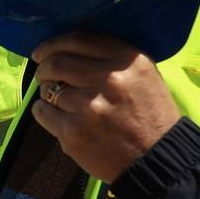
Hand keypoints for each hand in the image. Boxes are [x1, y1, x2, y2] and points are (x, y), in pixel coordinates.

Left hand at [30, 32, 182, 183]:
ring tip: (53, 98)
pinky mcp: (74, 132)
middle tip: (42, 74)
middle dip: (44, 67)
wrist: (157, 158)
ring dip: (45, 91)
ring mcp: (89, 107)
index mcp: (127, 60)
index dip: (53, 44)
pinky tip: (50, 113)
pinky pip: (43, 113)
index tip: (42, 52)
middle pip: (58, 63)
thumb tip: (69, 51)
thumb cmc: (150, 116)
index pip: (78, 40)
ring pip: (49, 89)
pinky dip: (42, 111)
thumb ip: (111, 59)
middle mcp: (108, 79)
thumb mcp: (143, 75)